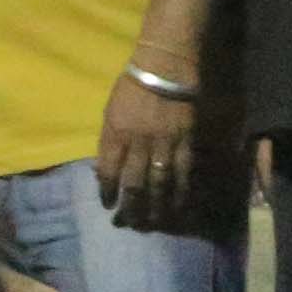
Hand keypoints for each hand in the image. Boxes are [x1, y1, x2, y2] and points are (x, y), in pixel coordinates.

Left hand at [95, 68, 199, 226]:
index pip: (108, 171)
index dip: (107, 192)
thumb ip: (109, 141)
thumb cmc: (132, 86)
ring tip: (152, 223)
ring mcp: (164, 143)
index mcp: (114, 133)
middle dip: (130, 208)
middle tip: (129, 225)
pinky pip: (183, 174)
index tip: (108, 206)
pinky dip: (180, 193)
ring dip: (155, 207)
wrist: (166, 66)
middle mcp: (138, 142)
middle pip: (133, 184)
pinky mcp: (186, 141)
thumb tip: (106, 169)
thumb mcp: (110, 112)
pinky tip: (178, 207)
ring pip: (159, 185)